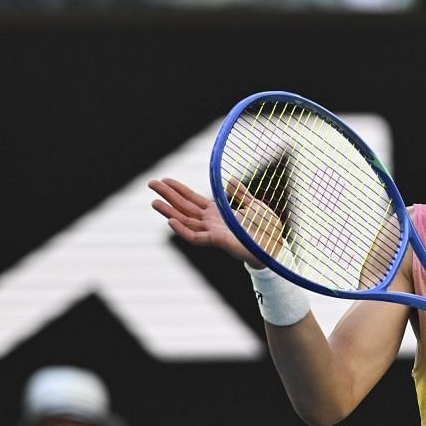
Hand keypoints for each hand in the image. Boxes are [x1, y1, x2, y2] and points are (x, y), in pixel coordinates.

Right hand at [148, 176, 279, 265]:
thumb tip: (230, 180)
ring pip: (185, 221)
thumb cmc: (265, 228)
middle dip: (167, 195)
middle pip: (184, 207)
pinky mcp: (217, 241)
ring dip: (169, 212)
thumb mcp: (253, 205)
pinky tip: (171, 221)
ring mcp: (212, 232)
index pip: (192, 199)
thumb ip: (240, 193)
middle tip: (150, 183)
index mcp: (217, 213)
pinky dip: (183, 230)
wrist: (275, 245)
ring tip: (154, 202)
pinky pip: (195, 237)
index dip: (178, 189)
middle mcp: (211, 222)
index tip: (164, 179)